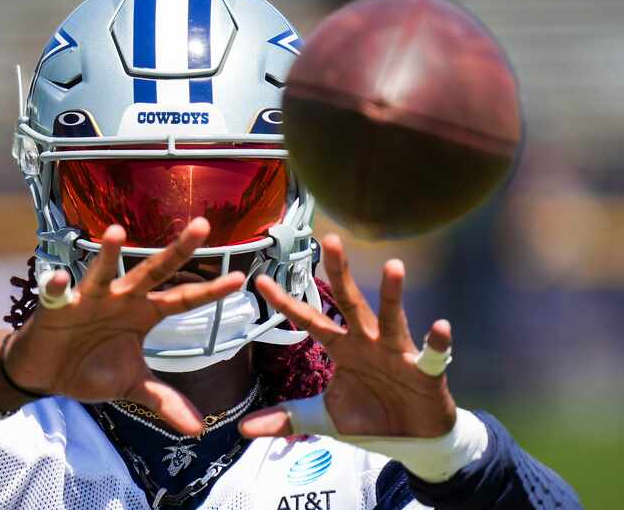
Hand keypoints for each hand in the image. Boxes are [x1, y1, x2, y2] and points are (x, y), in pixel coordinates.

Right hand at [4, 218, 243, 435]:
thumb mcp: (132, 386)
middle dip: (178, 250)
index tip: (240, 279)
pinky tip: (59, 280)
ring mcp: (90, 298)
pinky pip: (56, 293)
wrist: (46, 374)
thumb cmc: (91, 368)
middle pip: (154, 271)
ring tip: (116, 232)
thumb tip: (199, 428)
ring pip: (102, 272)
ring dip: (108, 254)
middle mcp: (121, 298)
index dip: (210, 291)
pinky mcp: (57, 306)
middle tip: (202, 227)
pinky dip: (56, 286)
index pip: (183, 299)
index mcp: (143, 313)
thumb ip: (164, 401)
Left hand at [240, 234, 455, 439]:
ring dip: (392, 295)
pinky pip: (431, 354)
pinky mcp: (426, 372)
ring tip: (392, 266)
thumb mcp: (323, 419)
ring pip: (391, 318)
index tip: (261, 281)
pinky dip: (437, 342)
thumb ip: (286, 419)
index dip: (287, 303)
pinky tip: (439, 326)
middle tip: (332, 241)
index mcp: (342, 348)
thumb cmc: (369, 418)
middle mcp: (367, 342)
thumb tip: (242, 428)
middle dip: (340, 273)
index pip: (310, 320)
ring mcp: (397, 353)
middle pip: (351, 303)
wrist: (412, 441)